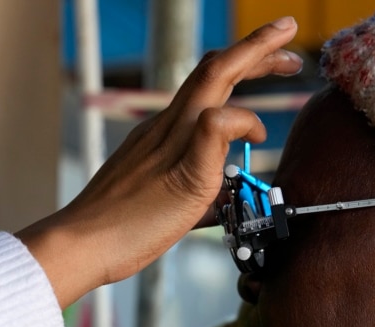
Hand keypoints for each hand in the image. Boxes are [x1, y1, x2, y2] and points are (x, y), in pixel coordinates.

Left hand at [16, 17, 301, 308]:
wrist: (85, 243)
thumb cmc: (131, 224)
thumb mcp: (188, 185)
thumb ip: (214, 141)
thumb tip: (243, 117)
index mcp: (177, 128)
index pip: (222, 70)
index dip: (257, 48)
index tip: (288, 35)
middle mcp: (163, 127)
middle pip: (212, 77)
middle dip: (252, 58)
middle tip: (287, 57)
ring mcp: (152, 143)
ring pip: (199, 101)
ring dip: (235, 88)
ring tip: (260, 91)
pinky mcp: (146, 162)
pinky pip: (187, 131)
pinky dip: (214, 124)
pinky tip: (221, 146)